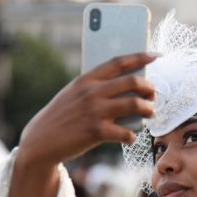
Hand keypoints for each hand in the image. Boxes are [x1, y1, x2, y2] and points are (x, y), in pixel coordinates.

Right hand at [17, 52, 156, 169]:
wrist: (41, 141)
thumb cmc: (62, 117)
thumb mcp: (74, 95)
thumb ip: (96, 88)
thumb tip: (128, 88)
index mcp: (86, 79)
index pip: (118, 62)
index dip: (140, 57)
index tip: (155, 55)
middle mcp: (91, 92)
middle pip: (132, 82)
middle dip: (149, 88)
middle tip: (153, 95)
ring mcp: (94, 112)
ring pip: (134, 105)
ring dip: (148, 109)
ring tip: (150, 113)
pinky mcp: (96, 132)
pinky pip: (125, 132)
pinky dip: (132, 135)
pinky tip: (130, 137)